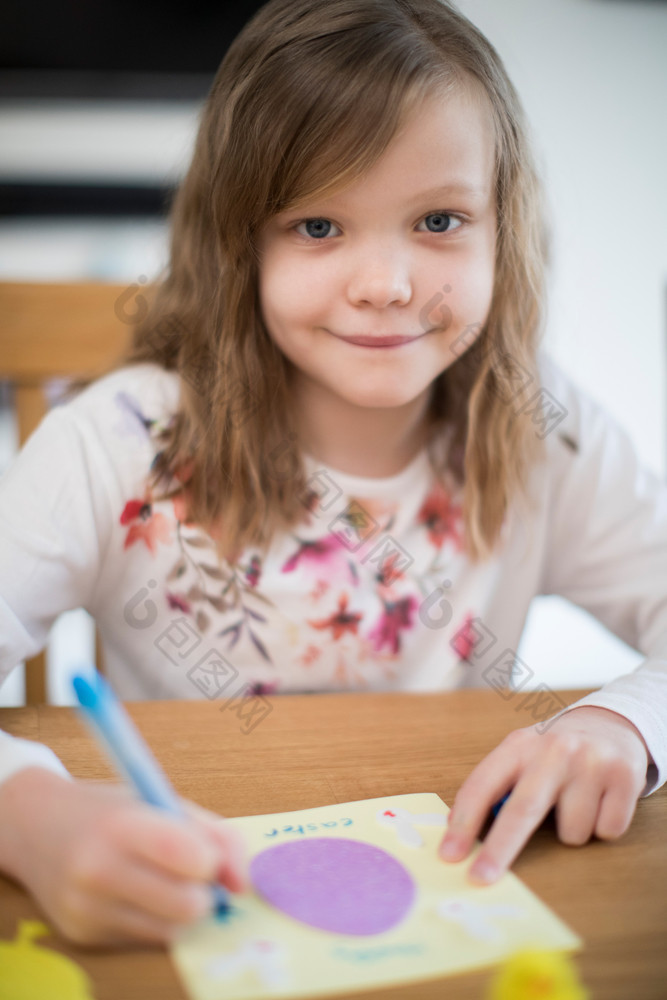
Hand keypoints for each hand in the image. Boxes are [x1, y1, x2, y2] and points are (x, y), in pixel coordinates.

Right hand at [0, 766, 247, 947]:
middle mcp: (99, 872)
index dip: (213, 861)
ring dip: (183, 910)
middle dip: (205, 893)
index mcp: (121, 825)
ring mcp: (88, 910)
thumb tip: (243, 885)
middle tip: (194, 875)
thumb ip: (214, 835)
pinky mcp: (84, 936)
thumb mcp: (160, 800)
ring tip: (167, 881)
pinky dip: (156, 920)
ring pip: (172, 931)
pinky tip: (138, 894)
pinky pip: (146, 940)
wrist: (36, 826)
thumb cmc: (108, 808)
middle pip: (187, 906)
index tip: (207, 854)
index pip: (189, 857)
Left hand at [438, 706, 649, 883]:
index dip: (464, 823)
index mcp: (518, 746)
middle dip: (499, 850)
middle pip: (522, 810)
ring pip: (572, 832)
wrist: (610, 723)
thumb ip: (494, 786)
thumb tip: (456, 828)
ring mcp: (590, 762)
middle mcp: (553, 750)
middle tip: (480, 878)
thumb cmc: (555, 751)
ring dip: (572, 832)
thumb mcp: (520, 755)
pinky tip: (600, 801)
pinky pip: (606, 831)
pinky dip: (602, 827)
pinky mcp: (624, 777)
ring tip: (576, 803)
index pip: (483, 786)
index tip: (449, 855)